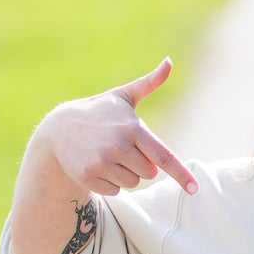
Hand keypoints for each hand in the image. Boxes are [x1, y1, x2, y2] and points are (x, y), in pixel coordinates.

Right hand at [34, 58, 197, 196]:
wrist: (59, 129)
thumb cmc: (99, 112)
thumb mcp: (123, 96)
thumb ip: (150, 83)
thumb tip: (169, 61)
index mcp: (132, 128)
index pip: (163, 156)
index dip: (180, 174)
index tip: (194, 189)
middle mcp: (118, 146)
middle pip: (149, 173)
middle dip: (141, 165)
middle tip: (123, 149)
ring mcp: (102, 163)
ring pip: (132, 183)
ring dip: (125, 174)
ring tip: (108, 155)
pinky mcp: (89, 177)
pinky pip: (115, 191)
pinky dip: (110, 183)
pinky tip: (97, 165)